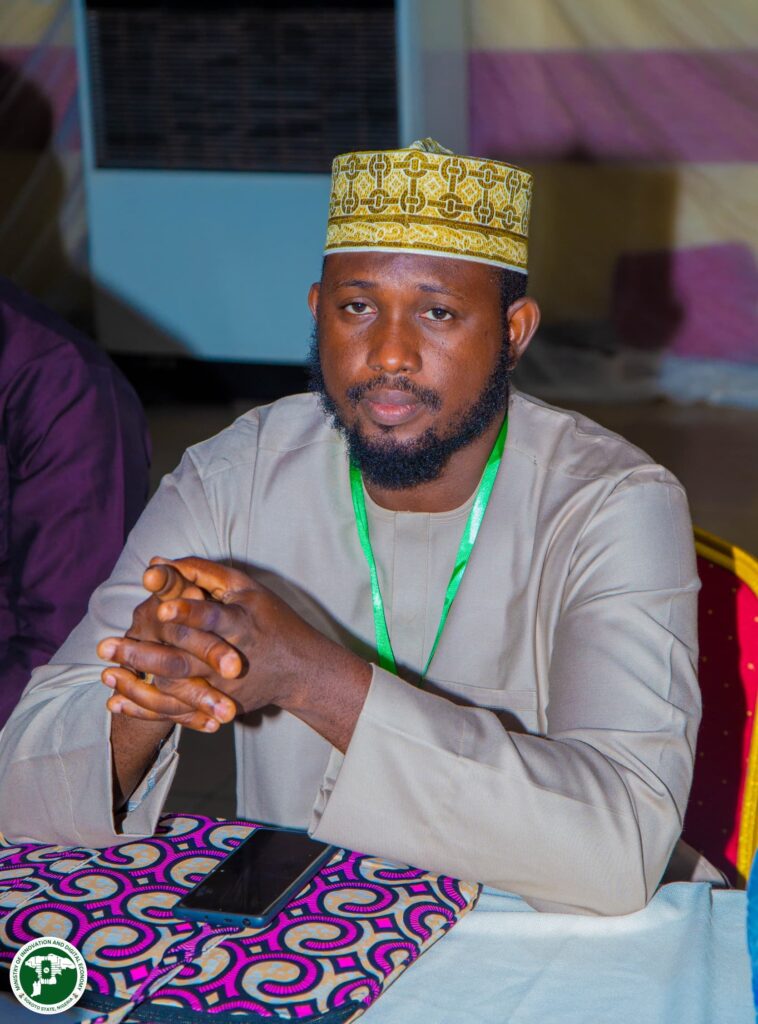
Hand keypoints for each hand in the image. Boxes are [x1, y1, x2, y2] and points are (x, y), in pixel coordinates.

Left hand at [98, 557, 371, 747]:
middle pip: (185, 659)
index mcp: (242, 623)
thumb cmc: (270, 619)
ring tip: (105, 673)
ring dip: (138, 683)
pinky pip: (177, 712)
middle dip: (144, 654)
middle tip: (106, 646)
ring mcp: (225, 688)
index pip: (214, 618)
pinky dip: (144, 708)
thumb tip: (157, 562)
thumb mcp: (245, 588)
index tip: (160, 607)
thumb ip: (202, 572)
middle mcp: (231, 658)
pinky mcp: (219, 706)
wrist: (300, 671)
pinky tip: (115, 701)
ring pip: (176, 689)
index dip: (189, 612)